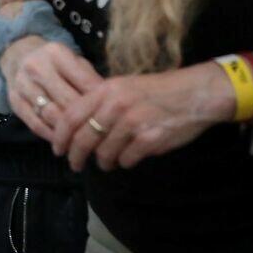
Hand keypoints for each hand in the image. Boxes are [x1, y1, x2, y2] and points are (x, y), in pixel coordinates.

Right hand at [0, 36, 102, 143]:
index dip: (100, 101)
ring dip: (69, 132)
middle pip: (67, 101)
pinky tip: (64, 141)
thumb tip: (110, 105)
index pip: (83, 81)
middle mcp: (37, 67)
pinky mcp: (14, 101)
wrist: (18, 56)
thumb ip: (90, 79)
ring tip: (85, 140)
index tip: (113, 116)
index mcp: (56, 53)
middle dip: (86, 119)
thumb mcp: (74, 62)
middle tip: (101, 134)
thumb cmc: (56, 63)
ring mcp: (23, 85)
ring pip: (51, 115)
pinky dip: (52, 136)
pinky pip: (36, 124)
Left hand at [54, 63, 235, 171]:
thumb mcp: (124, 87)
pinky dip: (125, 162)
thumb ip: (101, 103)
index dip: (60, 136)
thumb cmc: (158, 90)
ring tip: (107, 162)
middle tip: (75, 165)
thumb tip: (78, 128)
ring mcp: (133, 123)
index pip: (71, 116)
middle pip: (84, 138)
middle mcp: (116, 105)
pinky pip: (126, 160)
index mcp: (106, 90)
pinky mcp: (149, 139)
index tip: (58, 149)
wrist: (195, 94)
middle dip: (76, 156)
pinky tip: (130, 157)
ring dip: (104, 161)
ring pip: (104, 153)